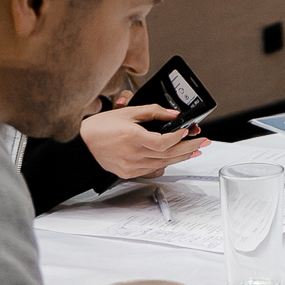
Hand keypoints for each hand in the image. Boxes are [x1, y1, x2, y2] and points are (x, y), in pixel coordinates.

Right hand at [78, 90, 207, 179]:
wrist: (81, 145)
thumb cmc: (100, 127)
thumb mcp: (127, 112)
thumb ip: (152, 112)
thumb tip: (173, 114)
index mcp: (132, 138)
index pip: (163, 142)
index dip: (178, 137)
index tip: (187, 131)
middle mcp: (133, 155)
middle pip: (168, 154)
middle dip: (189, 148)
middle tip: (203, 142)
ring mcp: (131, 166)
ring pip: (163, 164)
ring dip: (181, 157)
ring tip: (194, 151)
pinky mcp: (128, 173)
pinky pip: (152, 170)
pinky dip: (165, 164)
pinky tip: (174, 159)